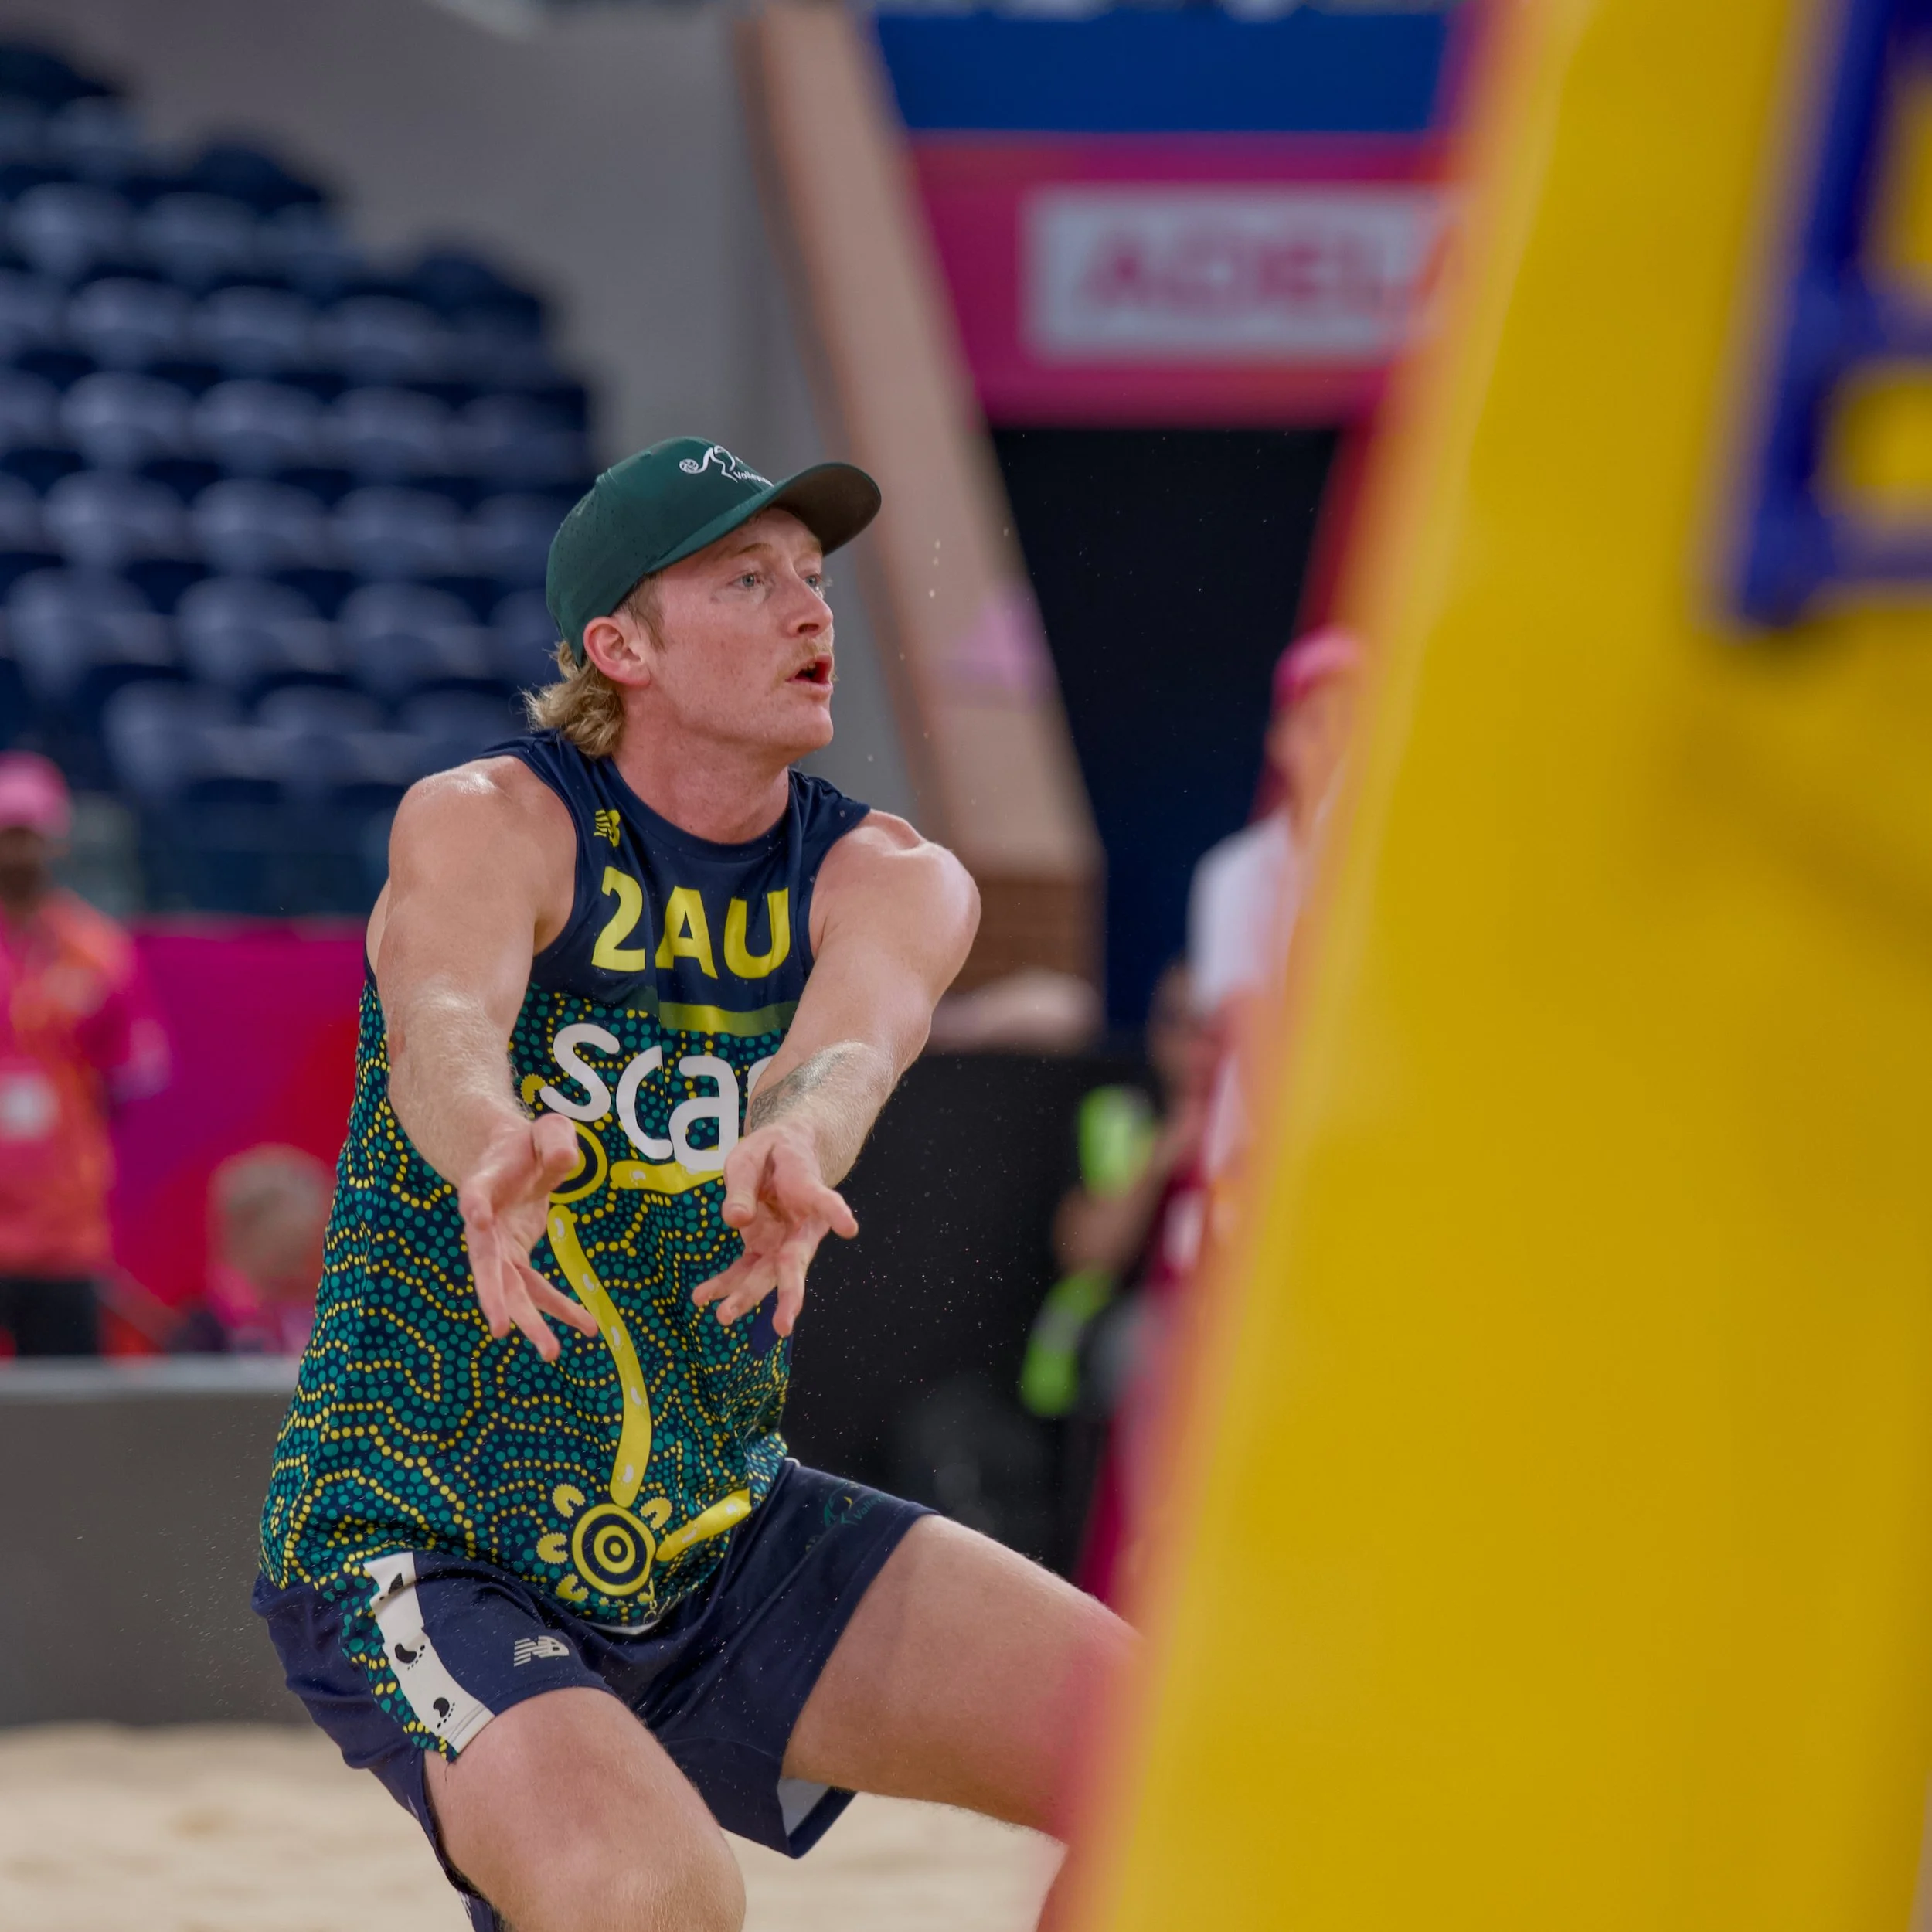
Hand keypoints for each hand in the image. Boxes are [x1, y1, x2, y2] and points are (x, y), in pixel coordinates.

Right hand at [457, 1112, 601, 1360]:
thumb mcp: (547, 1131)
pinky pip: (538, 1289)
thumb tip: (565, 1159)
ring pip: (512, 1289)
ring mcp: (499, 1246)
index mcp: (483, 1184)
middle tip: (501, 1330)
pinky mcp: (517, 1258)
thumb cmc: (528, 1142)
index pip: (476, 1193)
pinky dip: (561, 1308)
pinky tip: (589, 1328)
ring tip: (552, 1353)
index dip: (476, 1204)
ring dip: (531, 1321)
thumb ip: (554, 1141)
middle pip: (486, 1265)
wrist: (509, 1158)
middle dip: (495, 1299)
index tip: (476, 1215)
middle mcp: (484, 1224)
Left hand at [692, 1124, 859, 1336]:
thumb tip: (736, 1221)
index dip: (835, 1213)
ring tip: (723, 1315)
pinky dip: (724, 1284)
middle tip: (783, 1325)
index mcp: (807, 1189)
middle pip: (796, 1260)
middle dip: (788, 1293)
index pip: (824, 1201)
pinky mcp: (763, 1248)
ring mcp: (783, 1242)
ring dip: (747, 1296)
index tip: (849, 1227)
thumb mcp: (751, 1156)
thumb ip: (743, 1186)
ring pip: (769, 1274)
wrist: (784, 1156)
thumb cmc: (771, 1152)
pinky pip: (745, 1270)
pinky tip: (701, 1298)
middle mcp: (802, 1226)